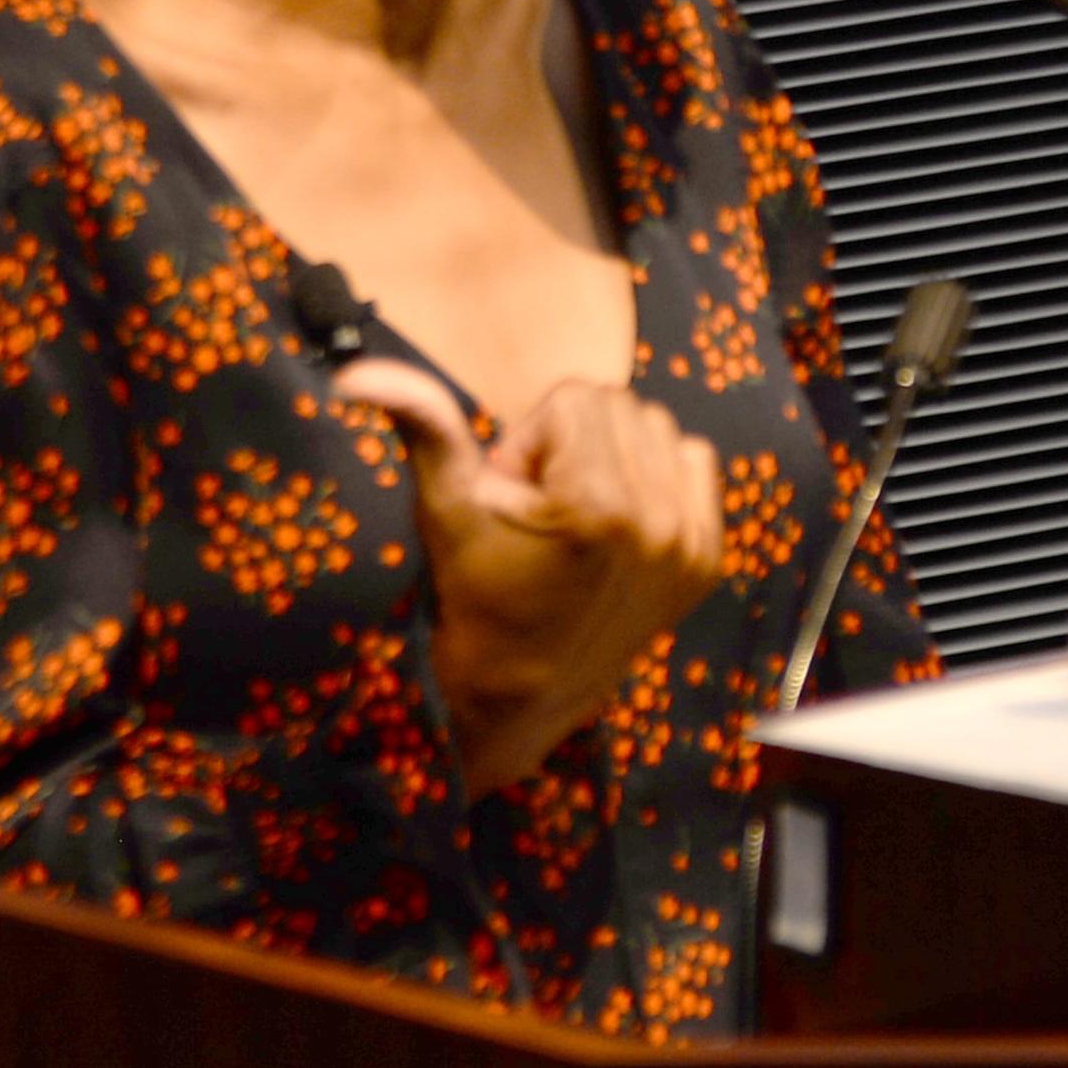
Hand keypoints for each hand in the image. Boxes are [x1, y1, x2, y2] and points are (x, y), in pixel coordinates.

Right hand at [332, 361, 724, 795]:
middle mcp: (657, 519)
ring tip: (578, 517)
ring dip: (615, 456)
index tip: (513, 498)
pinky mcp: (708, 559)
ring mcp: (690, 543)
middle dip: (572, 444)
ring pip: (658, 430)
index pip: (574, 398)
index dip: (530, 442)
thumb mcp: (446, 511)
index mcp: (598, 502)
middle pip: (619, 408)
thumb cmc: (474, 597)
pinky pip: (696, 465)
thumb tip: (360, 372)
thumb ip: (425, 429)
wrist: (521, 694)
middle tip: (542, 509)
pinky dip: (658, 479)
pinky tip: (619, 524)